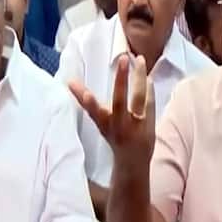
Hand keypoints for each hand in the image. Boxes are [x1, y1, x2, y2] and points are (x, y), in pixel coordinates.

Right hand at [69, 54, 154, 168]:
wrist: (132, 164)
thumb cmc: (115, 138)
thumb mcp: (101, 124)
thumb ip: (92, 106)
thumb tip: (71, 82)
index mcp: (104, 124)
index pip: (92, 109)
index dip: (83, 97)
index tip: (72, 83)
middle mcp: (118, 125)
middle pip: (119, 99)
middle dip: (121, 78)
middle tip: (124, 58)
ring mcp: (135, 126)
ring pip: (138, 98)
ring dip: (140, 77)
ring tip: (141, 59)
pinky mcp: (149, 126)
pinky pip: (150, 103)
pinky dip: (150, 89)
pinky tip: (149, 76)